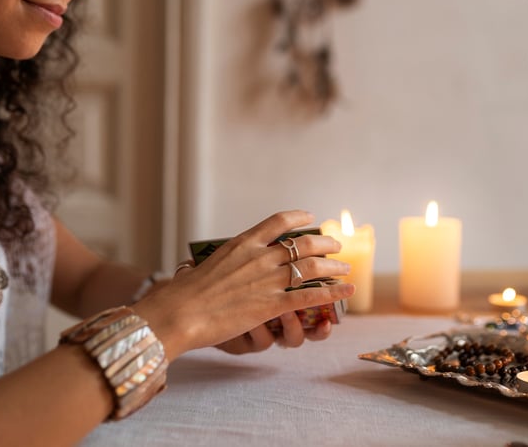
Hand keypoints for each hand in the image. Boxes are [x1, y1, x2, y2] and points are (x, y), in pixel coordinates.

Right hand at [133, 210, 353, 361]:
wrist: (180, 312)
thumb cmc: (185, 293)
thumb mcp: (206, 265)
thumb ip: (225, 261)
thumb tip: (224, 262)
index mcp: (243, 243)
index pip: (278, 221)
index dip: (298, 217)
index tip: (310, 216)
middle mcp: (260, 257)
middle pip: (303, 243)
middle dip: (324, 242)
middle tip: (335, 245)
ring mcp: (268, 280)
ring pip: (312, 267)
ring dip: (334, 266)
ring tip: (345, 268)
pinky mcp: (272, 304)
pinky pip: (310, 296)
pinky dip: (333, 292)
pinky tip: (347, 290)